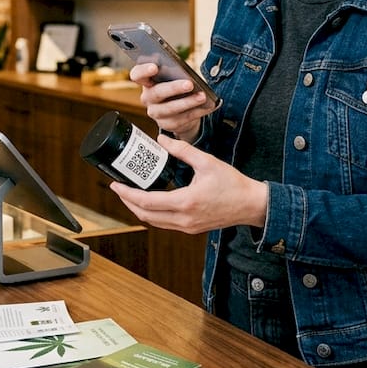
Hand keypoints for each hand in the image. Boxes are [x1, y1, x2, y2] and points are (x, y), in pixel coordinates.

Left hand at [108, 134, 267, 234]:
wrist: (251, 204)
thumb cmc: (233, 183)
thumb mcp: (207, 162)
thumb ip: (182, 150)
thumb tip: (161, 139)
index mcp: (186, 202)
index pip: (147, 202)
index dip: (127, 194)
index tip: (115, 184)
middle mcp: (184, 218)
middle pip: (145, 215)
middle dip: (128, 202)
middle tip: (118, 188)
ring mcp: (188, 226)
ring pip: (154, 222)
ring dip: (139, 210)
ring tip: (130, 194)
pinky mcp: (192, 228)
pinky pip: (165, 223)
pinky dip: (153, 214)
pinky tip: (150, 201)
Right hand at [129, 63, 212, 139]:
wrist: (180, 110)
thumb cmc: (176, 87)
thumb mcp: (174, 77)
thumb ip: (174, 71)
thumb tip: (185, 71)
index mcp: (146, 81)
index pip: (137, 75)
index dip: (143, 71)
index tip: (154, 67)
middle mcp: (147, 98)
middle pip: (156, 92)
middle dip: (174, 88)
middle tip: (189, 84)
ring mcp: (156, 112)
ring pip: (170, 109)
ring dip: (188, 102)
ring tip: (202, 96)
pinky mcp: (167, 124)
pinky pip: (182, 119)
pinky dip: (196, 112)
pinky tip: (207, 106)